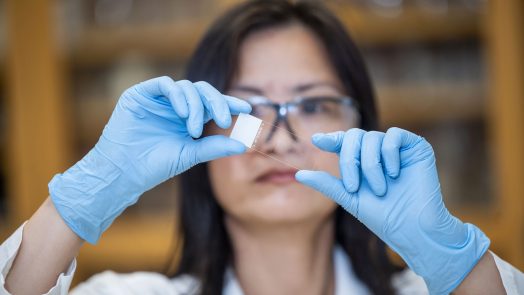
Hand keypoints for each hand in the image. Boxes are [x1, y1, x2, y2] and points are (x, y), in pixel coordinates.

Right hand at [49, 77, 250, 243]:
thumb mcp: (190, 155)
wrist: (124, 172)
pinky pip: (165, 84)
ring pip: (187, 88)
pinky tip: (183, 114)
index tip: (248, 109)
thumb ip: (215, 147)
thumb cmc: (155, 166)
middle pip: (204, 92)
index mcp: (189, 119)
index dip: (230, 104)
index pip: (213, 105)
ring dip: (197, 106)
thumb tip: (244, 144)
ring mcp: (159, 99)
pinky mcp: (141, 94)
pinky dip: (178, 96)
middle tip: (225, 121)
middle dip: (218, 103)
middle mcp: (176, 106)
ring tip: (194, 129)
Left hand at [296, 127, 489, 293]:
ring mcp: (397, 149)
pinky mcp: (416, 147)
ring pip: (372, 137)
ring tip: (380, 189)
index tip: (317, 140)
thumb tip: (299, 174)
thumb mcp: (349, 198)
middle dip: (349, 160)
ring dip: (370, 165)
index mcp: (362, 162)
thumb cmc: (382, 217)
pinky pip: (394, 135)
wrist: (413, 229)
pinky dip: (389, 153)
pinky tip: (394, 174)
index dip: (331, 139)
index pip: (344, 143)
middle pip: (354, 137)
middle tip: (354, 187)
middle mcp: (379, 153)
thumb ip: (326, 183)